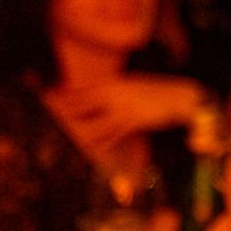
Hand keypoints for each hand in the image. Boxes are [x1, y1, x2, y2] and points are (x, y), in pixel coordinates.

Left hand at [45, 76, 208, 161]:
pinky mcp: (134, 121)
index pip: (83, 89)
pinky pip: (113, 134)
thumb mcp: (135, 85)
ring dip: (78, 129)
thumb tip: (101, 94)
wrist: (184, 96)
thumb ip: (117, 91)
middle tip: (47, 114)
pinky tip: (91, 147)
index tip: (46, 96)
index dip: (64, 94)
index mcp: (115, 83)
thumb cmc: (160, 92)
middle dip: (63, 110)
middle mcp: (115, 94)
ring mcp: (124, 108)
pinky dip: (102, 142)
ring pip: (94, 122)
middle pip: (82, 104)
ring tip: (64, 134)